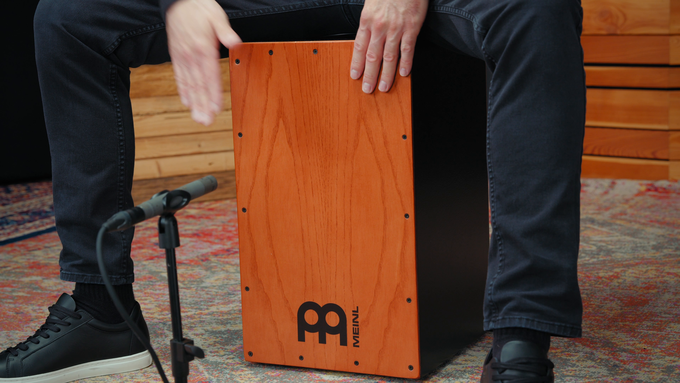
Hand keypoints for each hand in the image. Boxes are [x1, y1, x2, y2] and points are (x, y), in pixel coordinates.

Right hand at [166, 0, 241, 125]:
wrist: (178, 2)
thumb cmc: (200, 8)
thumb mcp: (216, 16)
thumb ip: (225, 31)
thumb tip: (235, 42)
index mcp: (203, 48)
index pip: (210, 75)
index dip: (213, 93)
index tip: (216, 108)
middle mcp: (191, 56)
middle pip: (198, 85)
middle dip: (202, 105)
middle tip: (206, 122)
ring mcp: (182, 58)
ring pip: (189, 84)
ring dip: (194, 103)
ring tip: (198, 119)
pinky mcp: (176, 57)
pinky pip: (179, 77)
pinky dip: (183, 91)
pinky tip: (187, 103)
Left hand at [350, 0, 427, 93]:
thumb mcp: (371, 3)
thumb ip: (369, 21)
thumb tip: (365, 37)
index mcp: (367, 20)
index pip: (359, 47)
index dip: (356, 64)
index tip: (355, 76)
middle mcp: (379, 26)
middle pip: (372, 56)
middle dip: (369, 75)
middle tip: (367, 89)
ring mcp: (396, 28)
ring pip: (388, 57)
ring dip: (386, 75)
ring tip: (384, 87)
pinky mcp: (411, 27)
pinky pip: (407, 49)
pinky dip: (405, 63)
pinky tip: (403, 73)